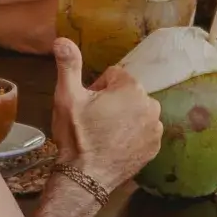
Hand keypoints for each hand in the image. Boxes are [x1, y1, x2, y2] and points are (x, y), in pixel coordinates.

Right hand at [48, 39, 162, 183]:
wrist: (85, 177)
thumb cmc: (77, 136)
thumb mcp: (67, 97)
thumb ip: (68, 65)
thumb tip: (61, 39)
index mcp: (131, 88)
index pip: (114, 76)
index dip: (97, 89)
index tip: (88, 105)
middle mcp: (150, 105)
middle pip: (128, 94)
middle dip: (112, 103)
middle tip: (94, 121)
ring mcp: (155, 128)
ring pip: (136, 112)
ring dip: (123, 118)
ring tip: (103, 135)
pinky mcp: (155, 148)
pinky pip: (143, 132)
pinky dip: (131, 135)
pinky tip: (114, 146)